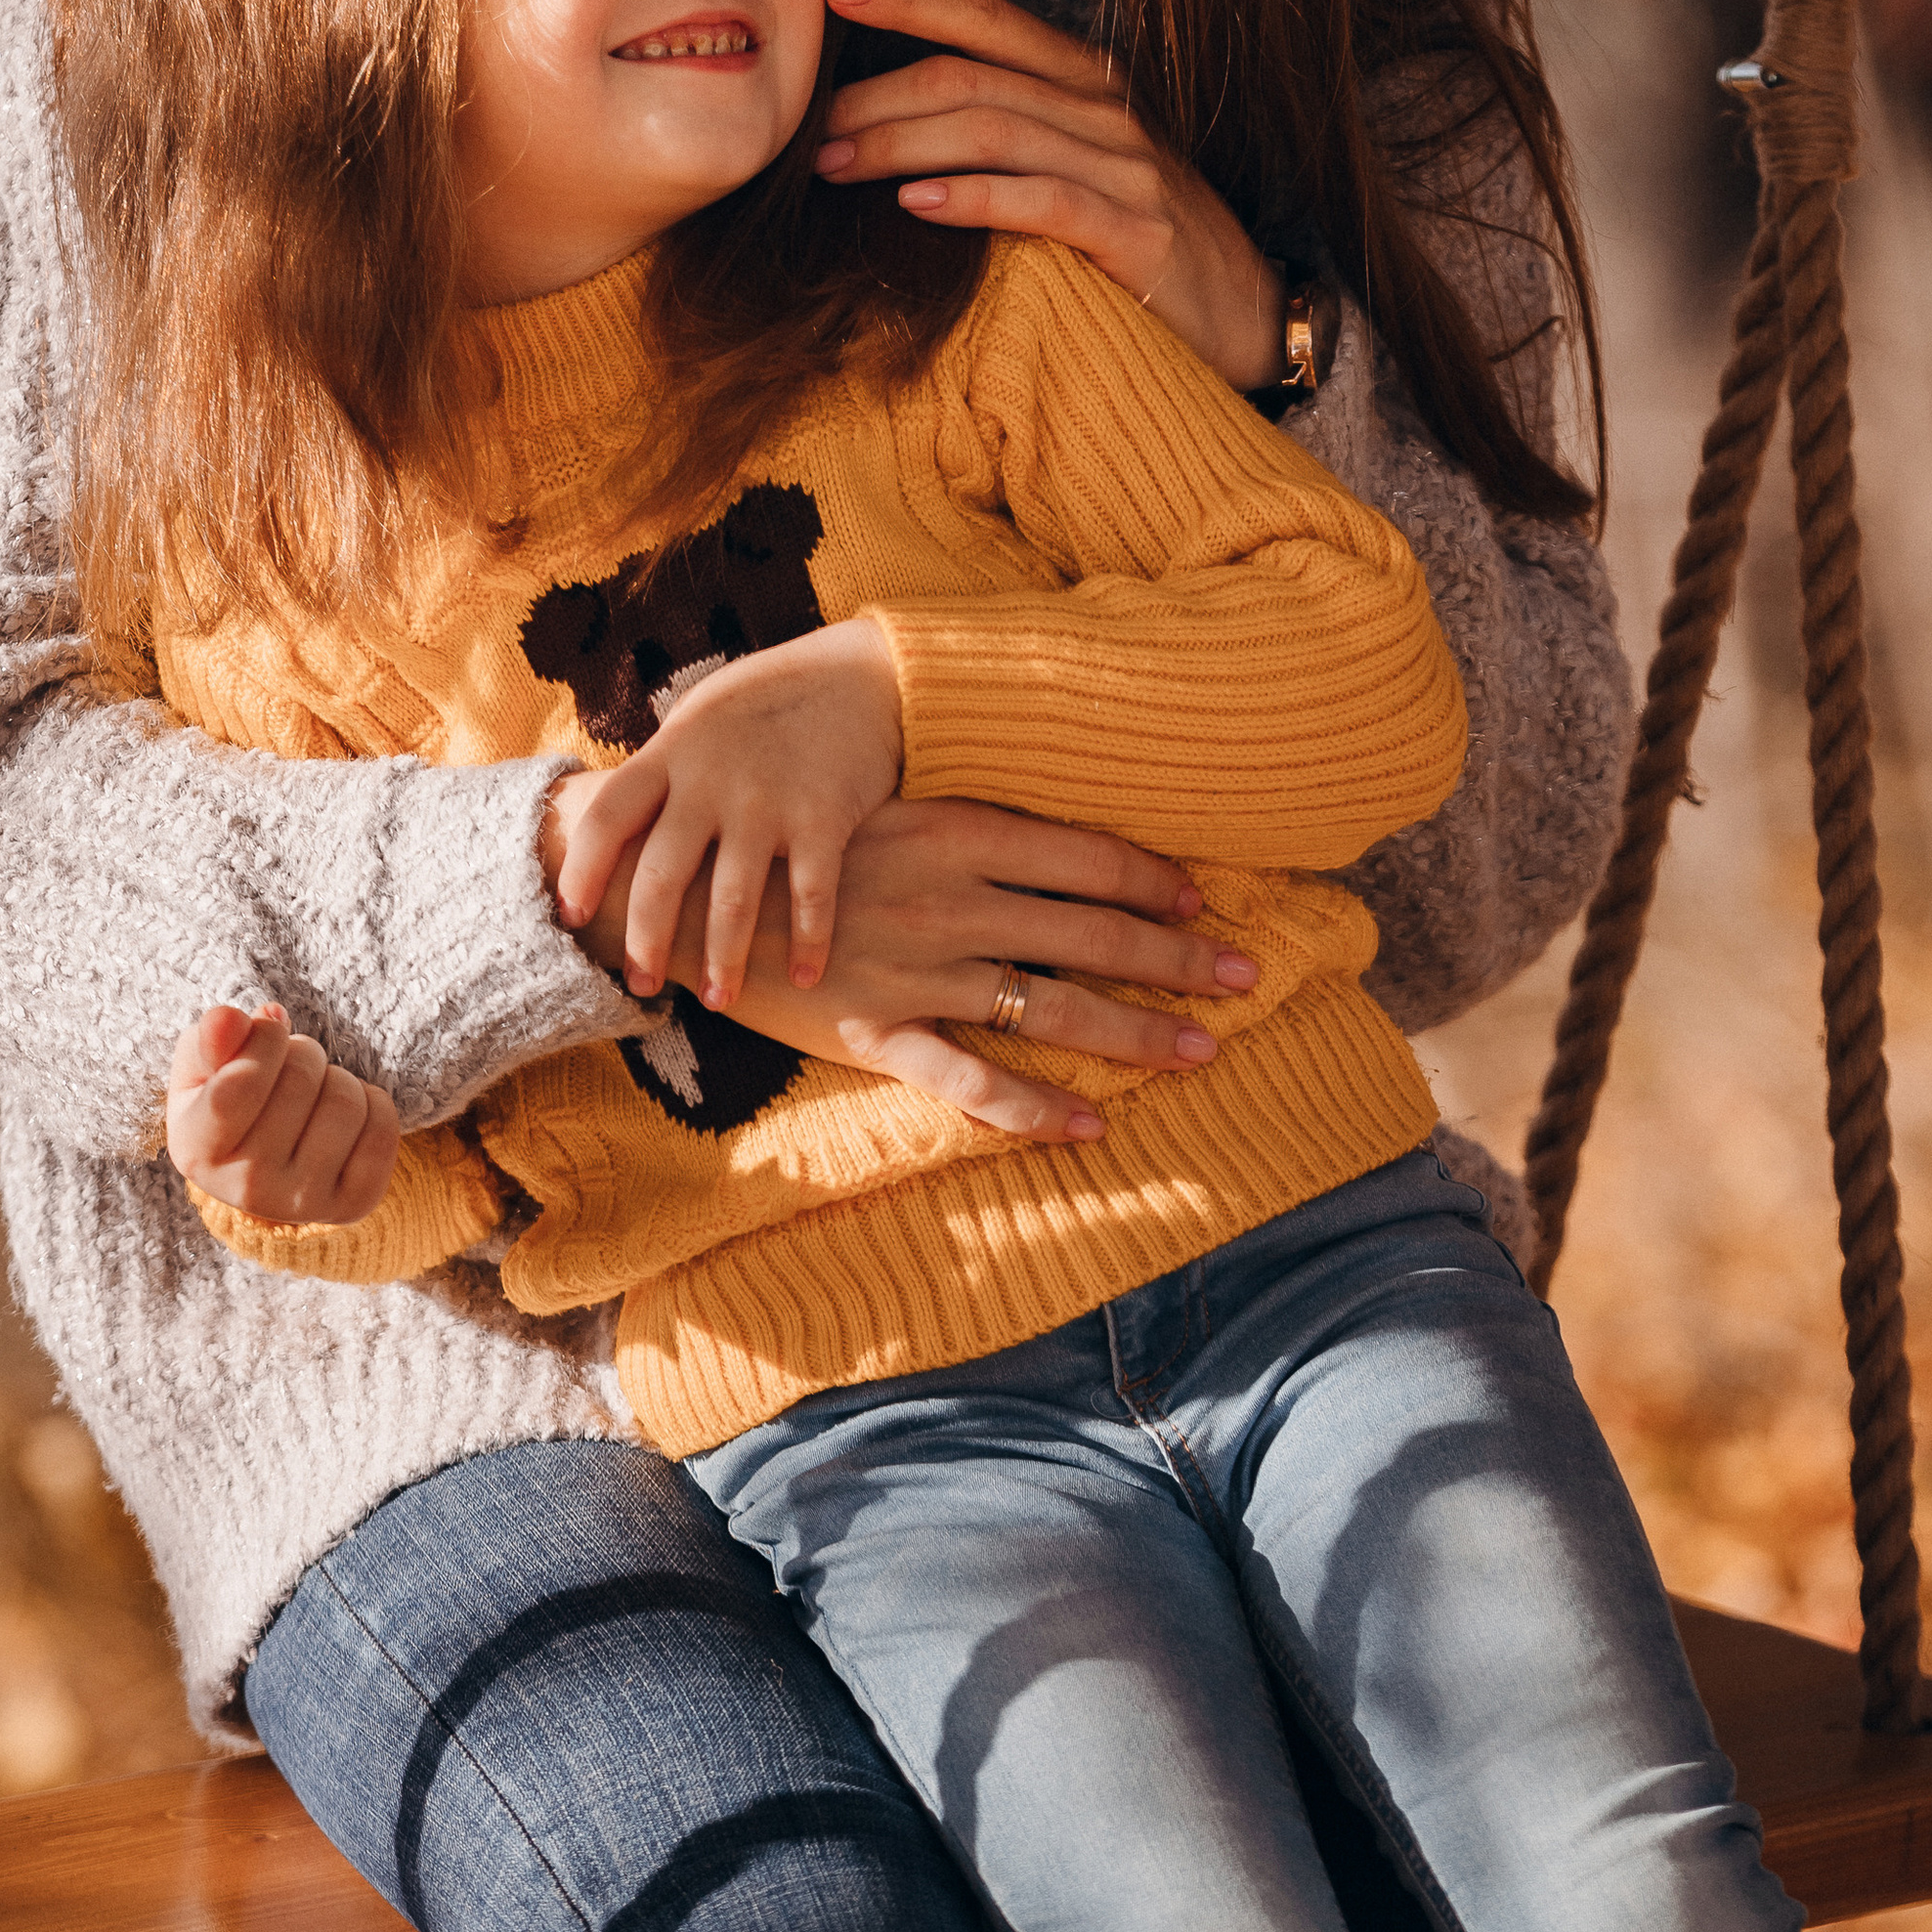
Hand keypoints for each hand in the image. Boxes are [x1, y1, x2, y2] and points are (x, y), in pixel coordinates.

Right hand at [165, 1000, 400, 1224]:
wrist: (262, 1167)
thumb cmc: (227, 1100)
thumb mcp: (203, 1068)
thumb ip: (210, 1039)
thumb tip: (231, 1019)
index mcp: (197, 1150)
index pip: (241, 1083)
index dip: (264, 1040)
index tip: (268, 1031)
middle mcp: (247, 1188)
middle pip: (302, 1078)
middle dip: (303, 1053)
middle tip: (290, 1068)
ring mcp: (302, 1202)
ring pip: (345, 1101)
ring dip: (337, 1078)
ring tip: (315, 1093)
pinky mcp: (352, 1205)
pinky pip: (382, 1128)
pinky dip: (372, 1102)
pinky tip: (342, 1115)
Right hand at [547, 786, 1258, 1143]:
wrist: (681, 893)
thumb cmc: (788, 844)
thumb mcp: (877, 806)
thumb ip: (957, 817)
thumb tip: (1037, 812)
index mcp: (950, 831)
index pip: (1081, 855)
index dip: (1152, 878)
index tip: (1205, 897)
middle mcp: (949, 900)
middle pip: (1091, 931)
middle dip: (1178, 956)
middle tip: (1249, 975)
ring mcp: (918, 972)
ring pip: (1053, 1007)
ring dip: (1138, 1032)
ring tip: (1205, 1050)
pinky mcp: (879, 1034)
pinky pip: (974, 1083)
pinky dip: (1038, 1109)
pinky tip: (1092, 1126)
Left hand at [553, 622, 902, 1002]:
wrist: (862, 672)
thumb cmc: (768, 702)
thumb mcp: (700, 718)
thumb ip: (662, 770)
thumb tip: (613, 823)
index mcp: (671, 754)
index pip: (608, 818)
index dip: (581, 871)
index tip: (569, 918)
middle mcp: (711, 781)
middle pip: (661, 874)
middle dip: (646, 939)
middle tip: (642, 985)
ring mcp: (768, 800)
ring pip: (732, 899)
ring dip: (723, 959)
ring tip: (718, 1000)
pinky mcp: (825, 816)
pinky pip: (811, 894)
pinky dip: (808, 942)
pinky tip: (803, 976)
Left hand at [820, 0, 1284, 386]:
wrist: (1243, 311)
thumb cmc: (1136, 222)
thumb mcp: (1077, 129)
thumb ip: (1007, 55)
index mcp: (1083, 76)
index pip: (985, 18)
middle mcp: (1104, 109)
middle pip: (972, 77)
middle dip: (876, 95)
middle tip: (805, 124)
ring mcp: (1124, 168)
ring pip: (993, 133)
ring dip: (899, 147)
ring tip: (832, 166)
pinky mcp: (1135, 234)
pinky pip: (1040, 202)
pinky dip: (970, 200)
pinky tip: (911, 207)